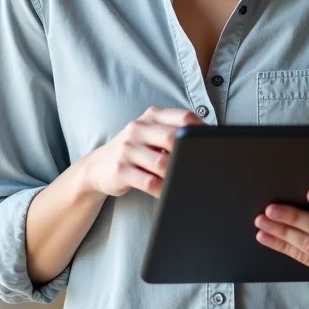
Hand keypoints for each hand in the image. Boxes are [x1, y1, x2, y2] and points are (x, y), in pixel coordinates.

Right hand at [80, 106, 202, 198]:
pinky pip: (149, 182)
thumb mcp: (148, 133)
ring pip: (162, 162)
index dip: (201, 129)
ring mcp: (127, 149)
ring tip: (188, 181)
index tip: (211, 143)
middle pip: (173, 138)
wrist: (97, 167)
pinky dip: (164, 189)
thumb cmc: (133, 150)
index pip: (183, 116)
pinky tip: (171, 193)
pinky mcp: (120, 170)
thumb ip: (172, 132)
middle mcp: (137, 129)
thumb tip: (206, 142)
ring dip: (178, 174)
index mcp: (150, 116)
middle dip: (189, 153)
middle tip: (202, 165)